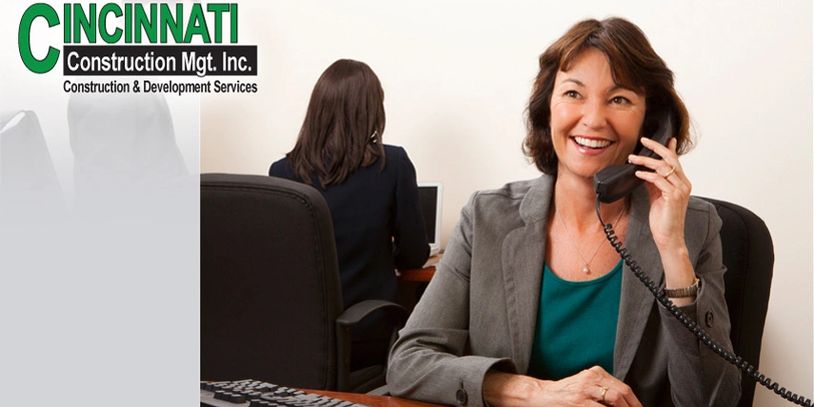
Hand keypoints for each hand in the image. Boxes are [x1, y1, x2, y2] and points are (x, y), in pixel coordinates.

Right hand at [484, 366, 641, 406]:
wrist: (540, 395)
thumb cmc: (565, 394)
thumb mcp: (585, 385)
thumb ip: (603, 389)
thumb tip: (627, 402)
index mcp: (596, 373)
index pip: (623, 388)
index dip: (635, 403)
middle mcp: (591, 378)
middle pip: (621, 393)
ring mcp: (584, 390)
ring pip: (614, 400)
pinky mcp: (578, 402)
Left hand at [628, 137, 691, 249]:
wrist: (669, 237)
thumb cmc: (663, 219)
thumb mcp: (656, 196)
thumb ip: (653, 183)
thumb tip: (644, 171)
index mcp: (681, 183)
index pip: (675, 160)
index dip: (667, 148)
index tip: (661, 138)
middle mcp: (684, 184)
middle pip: (671, 159)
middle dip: (656, 147)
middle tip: (643, 141)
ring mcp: (680, 190)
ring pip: (664, 167)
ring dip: (646, 161)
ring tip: (633, 159)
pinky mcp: (673, 197)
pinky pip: (659, 180)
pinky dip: (647, 175)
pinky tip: (637, 173)